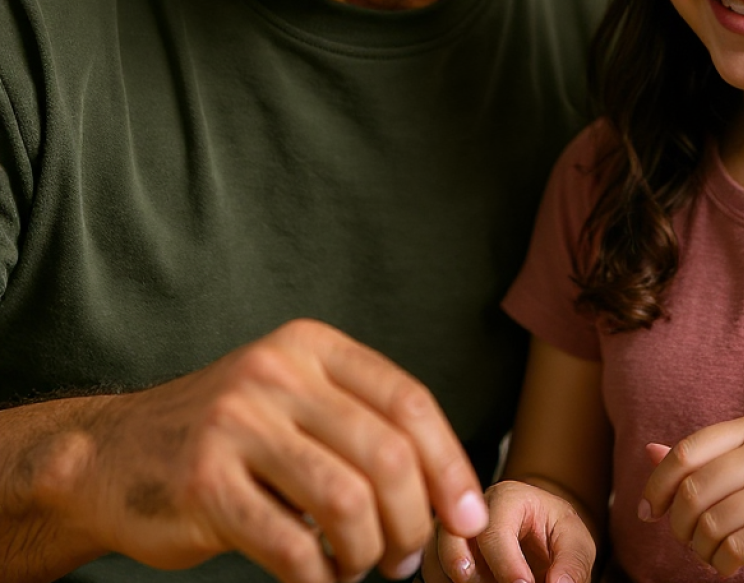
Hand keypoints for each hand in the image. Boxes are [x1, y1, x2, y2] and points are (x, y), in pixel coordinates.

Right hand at [38, 319, 487, 582]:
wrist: (115, 454)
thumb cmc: (230, 436)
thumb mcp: (296, 400)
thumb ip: (362, 425)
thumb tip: (448, 492)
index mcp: (311, 346)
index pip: (408, 401)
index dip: (451, 463)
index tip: (468, 516)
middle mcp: (277, 372)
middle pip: (388, 454)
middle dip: (414, 519)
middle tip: (408, 556)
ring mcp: (237, 423)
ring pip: (347, 502)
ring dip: (369, 552)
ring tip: (363, 567)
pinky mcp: (204, 482)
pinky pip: (292, 546)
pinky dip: (320, 578)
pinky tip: (320, 580)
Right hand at [426, 481, 594, 582]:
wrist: (540, 537)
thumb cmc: (555, 534)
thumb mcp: (575, 542)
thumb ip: (572, 563)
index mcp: (507, 497)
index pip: (494, 527)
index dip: (505, 564)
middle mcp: (472, 508)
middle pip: (451, 535)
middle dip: (467, 571)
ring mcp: (452, 528)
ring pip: (433, 555)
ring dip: (452, 578)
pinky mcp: (440, 552)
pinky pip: (429, 571)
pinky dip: (442, 582)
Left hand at [640, 412, 743, 582]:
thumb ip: (702, 461)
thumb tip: (648, 451)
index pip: (687, 451)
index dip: (657, 484)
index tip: (647, 512)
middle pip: (694, 487)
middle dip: (677, 523)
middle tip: (682, 541)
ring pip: (712, 521)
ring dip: (699, 547)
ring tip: (706, 554)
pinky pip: (736, 546)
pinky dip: (720, 562)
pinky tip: (725, 565)